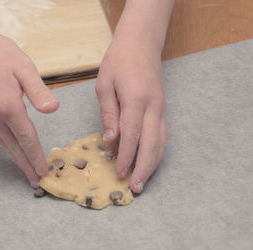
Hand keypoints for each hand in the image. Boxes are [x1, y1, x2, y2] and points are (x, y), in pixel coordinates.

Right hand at [0, 27, 58, 187]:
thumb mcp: (23, 67)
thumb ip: (38, 91)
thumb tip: (53, 110)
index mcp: (8, 107)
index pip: (27, 138)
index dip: (36, 156)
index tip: (44, 172)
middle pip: (14, 147)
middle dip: (26, 165)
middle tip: (36, 183)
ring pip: (5, 144)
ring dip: (17, 159)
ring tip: (27, 173)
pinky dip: (8, 148)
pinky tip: (14, 150)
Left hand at [96, 38, 166, 192]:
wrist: (140, 44)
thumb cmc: (118, 62)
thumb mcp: (104, 84)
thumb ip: (108, 113)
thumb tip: (111, 140)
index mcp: (137, 99)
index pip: (132, 135)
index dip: (126, 157)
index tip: (119, 174)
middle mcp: (154, 107)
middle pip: (151, 144)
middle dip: (143, 168)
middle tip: (135, 187)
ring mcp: (161, 108)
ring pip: (161, 142)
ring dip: (152, 164)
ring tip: (143, 181)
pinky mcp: (162, 109)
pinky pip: (162, 135)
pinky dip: (157, 152)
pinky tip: (149, 163)